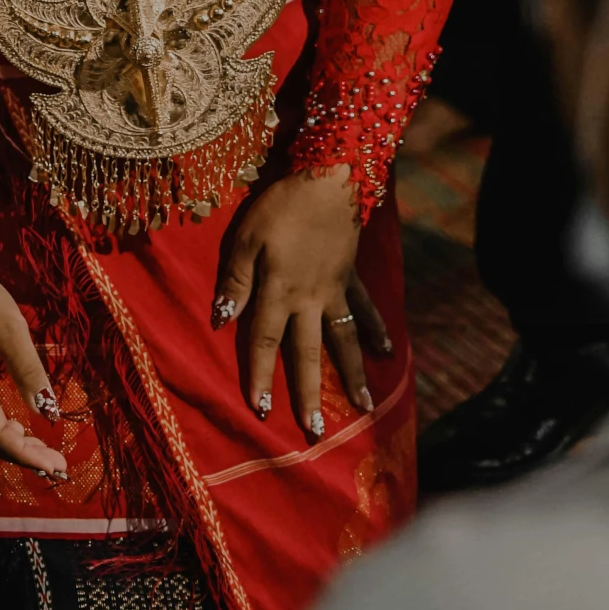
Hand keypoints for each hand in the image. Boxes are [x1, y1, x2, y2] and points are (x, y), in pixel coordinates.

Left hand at [213, 167, 387, 436]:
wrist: (330, 177)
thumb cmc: (281, 205)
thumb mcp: (247, 238)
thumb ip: (236, 281)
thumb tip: (222, 321)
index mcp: (280, 292)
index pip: (266, 342)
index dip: (261, 377)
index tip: (261, 412)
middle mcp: (310, 299)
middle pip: (308, 352)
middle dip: (309, 393)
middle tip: (315, 432)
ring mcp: (335, 288)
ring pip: (344, 339)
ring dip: (352, 375)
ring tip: (364, 408)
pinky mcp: (352, 273)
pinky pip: (365, 307)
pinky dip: (376, 329)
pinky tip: (386, 352)